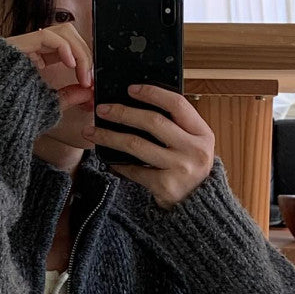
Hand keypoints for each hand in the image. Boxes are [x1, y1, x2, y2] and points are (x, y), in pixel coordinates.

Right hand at [5, 24, 93, 113]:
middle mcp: (31, 49)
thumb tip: (88, 92)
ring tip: (84, 74)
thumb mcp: (47, 106)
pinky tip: (72, 64)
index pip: (68, 49)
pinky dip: (64, 47)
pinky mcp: (15, 45)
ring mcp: (22, 45)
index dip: (84, 62)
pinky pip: (47, 36)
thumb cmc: (9, 116)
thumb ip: (67, 97)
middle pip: (68, 36)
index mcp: (36, 60)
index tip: (91, 83)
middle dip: (85, 55)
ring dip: (79, 52)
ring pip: (62, 32)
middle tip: (90, 78)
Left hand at [82, 84, 215, 209]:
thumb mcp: (193, 144)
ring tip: (91, 131)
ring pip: (136, 145)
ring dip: (109, 136)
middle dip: (123, 113)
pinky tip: (108, 159)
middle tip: (102, 109)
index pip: (177, 104)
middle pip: (153, 122)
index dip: (153, 93)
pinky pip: (134, 169)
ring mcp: (180, 168)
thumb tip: (138, 104)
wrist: (197, 204)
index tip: (130, 89)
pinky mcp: (165, 185)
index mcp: (203, 133)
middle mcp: (194, 149)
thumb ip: (176, 126)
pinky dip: (118, 163)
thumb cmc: (190, 168)